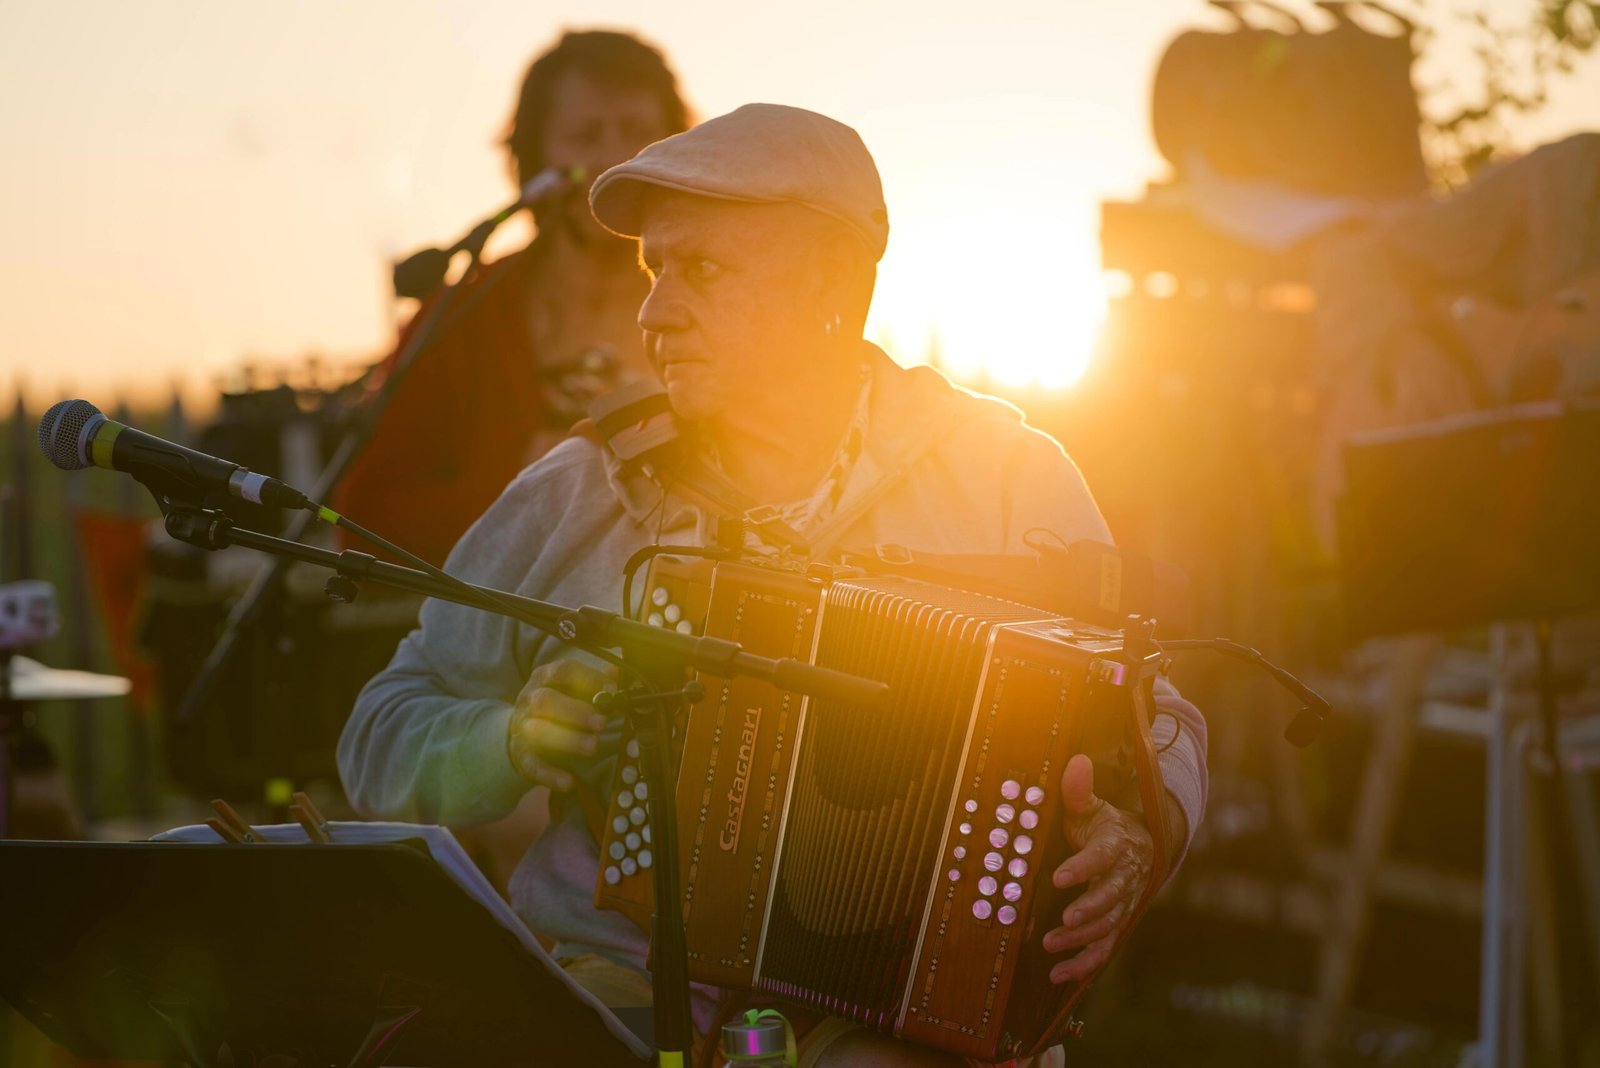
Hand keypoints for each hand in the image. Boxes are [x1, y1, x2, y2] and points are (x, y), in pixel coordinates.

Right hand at [507, 659, 613, 792]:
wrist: (518, 731)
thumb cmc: (554, 707)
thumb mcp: (570, 689)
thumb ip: (594, 682)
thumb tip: (618, 674)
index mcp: (544, 678)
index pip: (563, 671)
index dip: (588, 678)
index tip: (611, 691)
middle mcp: (529, 700)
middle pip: (546, 700)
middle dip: (576, 711)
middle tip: (602, 722)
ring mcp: (522, 728)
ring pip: (538, 732)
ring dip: (568, 739)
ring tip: (593, 746)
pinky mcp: (521, 756)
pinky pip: (532, 765)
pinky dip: (550, 775)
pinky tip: (569, 782)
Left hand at [1041, 753, 1155, 983]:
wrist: (1142, 849)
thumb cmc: (1107, 827)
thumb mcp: (1093, 807)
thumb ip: (1079, 791)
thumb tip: (1076, 762)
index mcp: (1115, 846)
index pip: (1102, 857)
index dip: (1083, 868)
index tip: (1060, 876)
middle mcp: (1124, 878)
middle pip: (1111, 898)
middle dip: (1089, 910)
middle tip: (1065, 919)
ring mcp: (1122, 905)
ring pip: (1108, 926)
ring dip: (1080, 939)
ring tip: (1051, 945)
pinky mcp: (1117, 924)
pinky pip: (1104, 948)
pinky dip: (1084, 964)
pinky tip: (1058, 975)